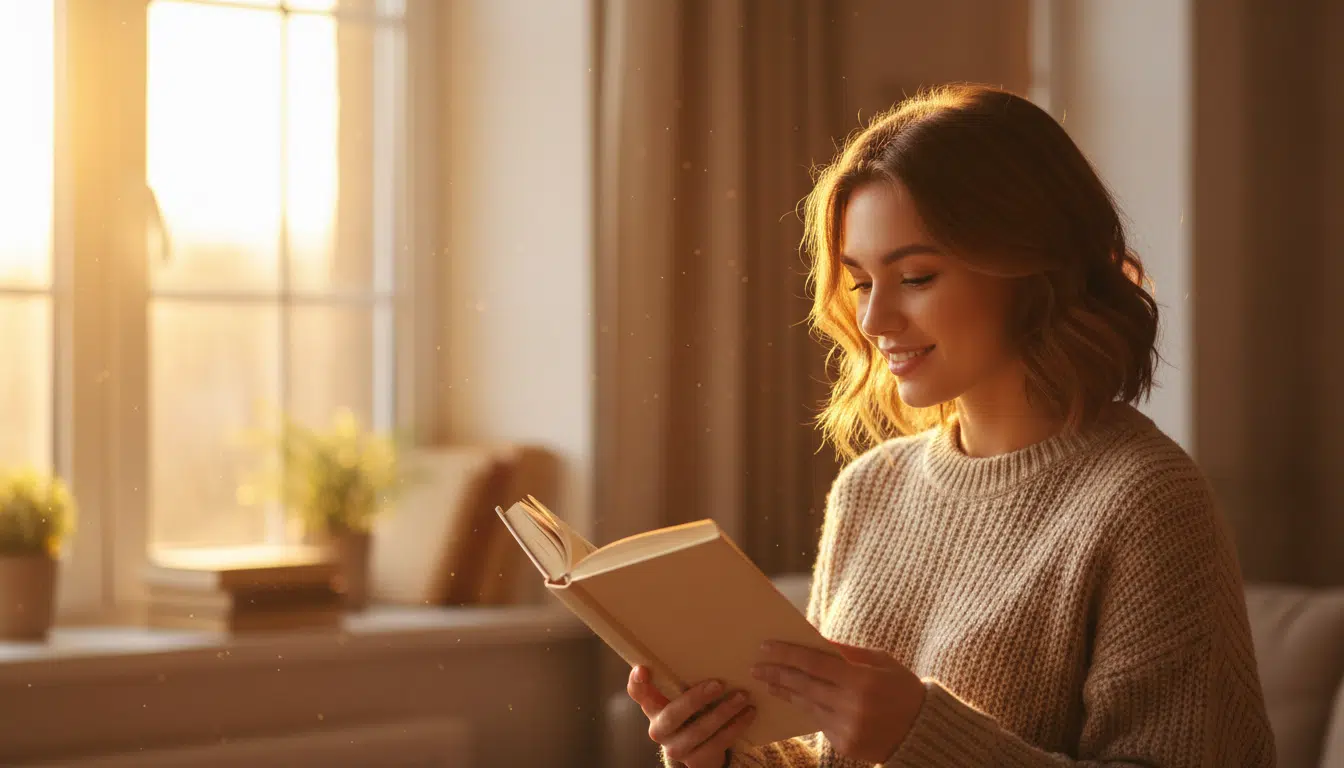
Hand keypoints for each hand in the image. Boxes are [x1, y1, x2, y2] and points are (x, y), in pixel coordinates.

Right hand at [626, 665, 756, 767]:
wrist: (703, 749)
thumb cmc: (694, 710)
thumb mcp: (684, 694)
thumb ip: (683, 676)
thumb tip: (703, 640)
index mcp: (652, 706)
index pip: (637, 693)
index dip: (637, 683)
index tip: (643, 669)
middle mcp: (659, 729)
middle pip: (672, 714)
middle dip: (696, 699)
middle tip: (718, 684)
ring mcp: (676, 748)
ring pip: (699, 731)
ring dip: (724, 712)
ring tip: (743, 696)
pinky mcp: (696, 761)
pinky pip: (718, 744)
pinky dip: (736, 726)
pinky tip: (749, 713)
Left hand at [751, 640, 924, 762]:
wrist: (922, 730)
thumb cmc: (901, 687)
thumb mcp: (880, 660)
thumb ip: (846, 651)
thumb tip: (813, 638)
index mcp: (861, 680)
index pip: (813, 663)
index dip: (786, 654)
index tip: (765, 647)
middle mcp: (851, 706)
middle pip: (803, 685)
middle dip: (776, 674)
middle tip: (756, 667)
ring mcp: (846, 729)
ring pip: (806, 706)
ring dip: (786, 692)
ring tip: (770, 682)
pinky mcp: (843, 745)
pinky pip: (818, 723)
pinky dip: (807, 709)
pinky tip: (795, 699)